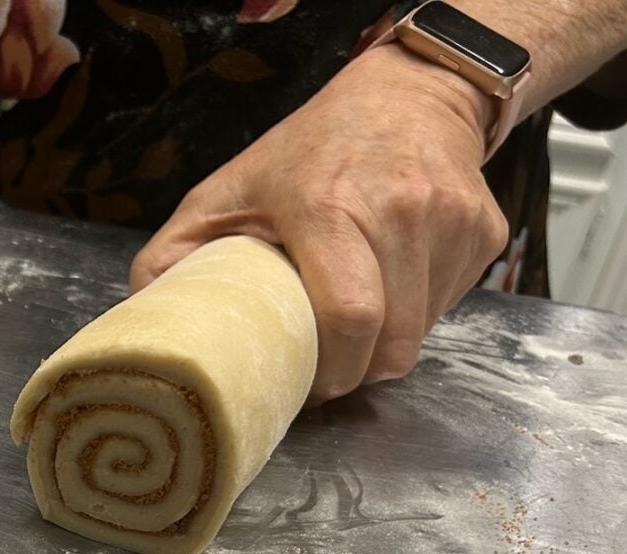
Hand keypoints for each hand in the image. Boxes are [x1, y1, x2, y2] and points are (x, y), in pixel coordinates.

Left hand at [130, 45, 508, 403]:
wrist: (407, 94)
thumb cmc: (307, 151)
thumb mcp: (227, 190)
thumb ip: (174, 254)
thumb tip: (142, 318)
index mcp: (328, 206)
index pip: (350, 318)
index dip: (331, 372)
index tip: (306, 386)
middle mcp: (400, 209)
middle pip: (392, 342)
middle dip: (356, 375)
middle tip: (325, 372)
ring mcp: (451, 220)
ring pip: (422, 333)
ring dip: (386, 347)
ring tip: (353, 323)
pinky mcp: (484, 232)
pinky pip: (448, 306)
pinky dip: (417, 316)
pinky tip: (390, 287)